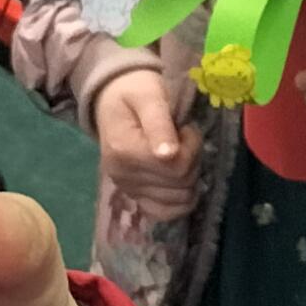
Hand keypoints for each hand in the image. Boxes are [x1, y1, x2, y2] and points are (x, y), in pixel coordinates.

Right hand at [96, 65, 205, 217]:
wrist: (113, 99)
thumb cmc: (136, 92)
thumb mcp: (149, 97)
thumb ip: (159, 124)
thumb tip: (168, 155)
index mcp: (124, 151)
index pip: (176, 167)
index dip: (191, 147)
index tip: (185, 128)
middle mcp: (122, 176)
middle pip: (181, 184)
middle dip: (192, 159)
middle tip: (182, 138)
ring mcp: (127, 189)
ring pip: (179, 199)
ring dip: (189, 176)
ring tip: (177, 153)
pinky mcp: (134, 197)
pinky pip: (164, 214)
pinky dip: (180, 201)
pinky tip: (180, 181)